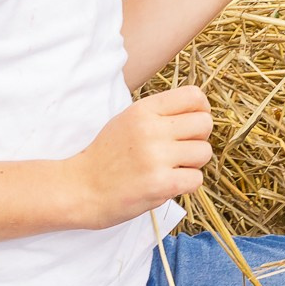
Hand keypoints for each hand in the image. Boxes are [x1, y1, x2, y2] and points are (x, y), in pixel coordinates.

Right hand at [69, 86, 212, 227]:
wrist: (79, 189)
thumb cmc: (105, 156)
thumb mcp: (126, 121)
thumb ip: (158, 114)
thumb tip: (198, 111)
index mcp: (143, 110)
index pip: (194, 96)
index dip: (201, 110)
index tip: (192, 124)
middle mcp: (151, 129)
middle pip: (205, 123)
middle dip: (199, 138)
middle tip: (181, 150)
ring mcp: (156, 157)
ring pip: (204, 152)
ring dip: (193, 164)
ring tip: (171, 168)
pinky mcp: (160, 184)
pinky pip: (196, 179)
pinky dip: (186, 184)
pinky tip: (167, 183)